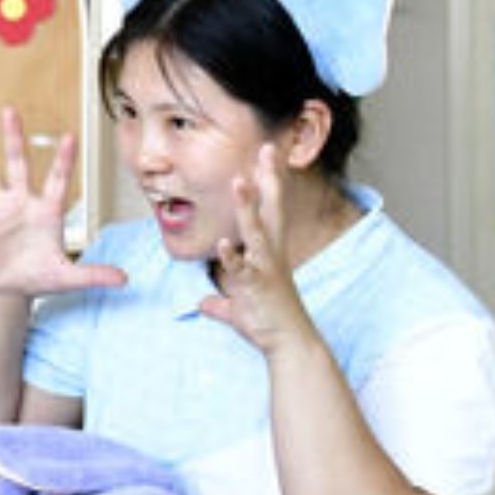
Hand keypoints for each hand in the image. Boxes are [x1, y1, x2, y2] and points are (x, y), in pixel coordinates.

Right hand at [0, 108, 126, 300]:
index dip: (62, 160)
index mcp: (46, 211)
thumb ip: (93, 274)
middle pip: (18, 164)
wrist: (9, 289)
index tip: (70, 136)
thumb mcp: (67, 277)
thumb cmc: (39, 277)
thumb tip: (123, 279)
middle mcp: (20, 202)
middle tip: (11, 112)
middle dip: (15, 138)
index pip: (57, 180)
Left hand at [197, 143, 318, 352]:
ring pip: (256, 230)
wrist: (289, 344)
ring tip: (239, 181)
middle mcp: (271, 254)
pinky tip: (222, 243)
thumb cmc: (267, 322)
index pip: (269, 211)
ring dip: (247, 206)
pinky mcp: (258, 286)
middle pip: (271, 209)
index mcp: (268, 252)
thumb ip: (221, 301)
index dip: (266, 185)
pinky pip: (242, 267)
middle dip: (268, 179)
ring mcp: (266, 268)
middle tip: (266, 150)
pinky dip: (232, 255)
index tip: (264, 159)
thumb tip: (205, 303)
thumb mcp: (237, 307)